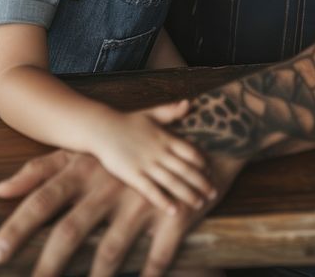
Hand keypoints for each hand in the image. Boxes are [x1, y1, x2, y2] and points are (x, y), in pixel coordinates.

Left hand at [0, 148, 243, 276]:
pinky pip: (158, 254)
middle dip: (48, 264)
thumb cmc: (128, 151)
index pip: (44, 200)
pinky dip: (149, 275)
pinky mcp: (172, 215)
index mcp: (85, 172)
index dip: (18, 227)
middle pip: (71, 229)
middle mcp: (108, 187)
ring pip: (111, 248)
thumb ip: (39, 170)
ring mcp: (140, 202)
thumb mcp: (81, 154)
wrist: (194, 139)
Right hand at [94, 100, 215, 211]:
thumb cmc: (127, 121)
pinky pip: (151, 190)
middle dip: (201, 183)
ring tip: (198, 204)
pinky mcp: (133, 175)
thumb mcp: (152, 113)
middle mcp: (159, 151)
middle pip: (185, 169)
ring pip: (172, 182)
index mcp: (165, 137)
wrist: (102, 129)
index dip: (201, 163)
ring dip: (187, 194)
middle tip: (212, 194)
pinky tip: (173, 211)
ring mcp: (146, 164)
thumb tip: (189, 103)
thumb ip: (171, 111)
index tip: (210, 172)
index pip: (190, 152)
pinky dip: (163, 201)